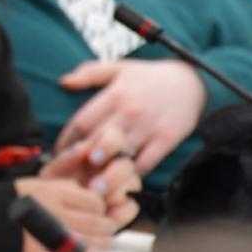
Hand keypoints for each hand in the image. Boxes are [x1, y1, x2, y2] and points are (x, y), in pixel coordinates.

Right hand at [13, 178, 116, 251]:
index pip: (94, 201)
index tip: (96, 213)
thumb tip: (89, 198)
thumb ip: (62, 189)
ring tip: (94, 245)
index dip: (99, 208)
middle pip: (99, 224)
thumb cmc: (2, 204)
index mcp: (50, 192)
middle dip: (104, 229)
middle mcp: (52, 212)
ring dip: (99, 246)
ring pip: (93, 245)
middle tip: (101, 231)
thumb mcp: (33, 185)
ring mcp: (46, 236)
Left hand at [40, 126, 140, 227]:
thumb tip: (84, 147)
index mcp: (99, 147)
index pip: (115, 135)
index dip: (108, 144)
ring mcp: (124, 184)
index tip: (93, 158)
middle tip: (95, 188)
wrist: (52, 207)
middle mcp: (115, 163)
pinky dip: (119, 212)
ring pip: (133, 182)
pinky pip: (132, 206)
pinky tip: (105, 214)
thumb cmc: (54, 182)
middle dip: (112, 177)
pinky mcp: (127, 205)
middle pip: (127, 163)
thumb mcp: (54, 169)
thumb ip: (68, 156)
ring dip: (116, 194)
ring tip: (97, 202)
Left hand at [55, 59, 205, 173]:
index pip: (81, 123)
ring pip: (119, 155)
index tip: (60, 153)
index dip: (67, 141)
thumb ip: (89, 73)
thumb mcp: (118, 67)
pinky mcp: (166, 139)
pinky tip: (120, 179)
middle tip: (72, 174)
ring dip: (103, 171)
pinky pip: (145, 163)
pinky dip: (131, 174)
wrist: (191, 82)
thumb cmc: (148, 77)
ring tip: (91, 184)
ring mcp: (148, 127)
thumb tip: (63, 81)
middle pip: (96, 142)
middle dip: (81, 160)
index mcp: (114, 95)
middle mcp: (129, 111)